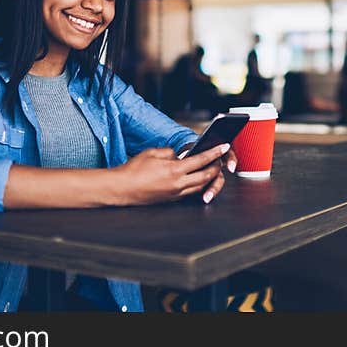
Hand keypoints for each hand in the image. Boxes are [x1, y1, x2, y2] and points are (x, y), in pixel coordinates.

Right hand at [112, 144, 230, 205]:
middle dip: (215, 167)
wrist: (122, 188)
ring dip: (208, 177)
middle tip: (220, 160)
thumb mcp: (153, 153)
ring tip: (211, 169)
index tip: (223, 147)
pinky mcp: (171, 199)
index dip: (215, 153)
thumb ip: (169, 152)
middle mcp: (178, 184)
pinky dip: (197, 185)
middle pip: (206, 176)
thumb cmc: (133, 170)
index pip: (201, 160)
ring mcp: (175, 193)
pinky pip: (190, 192)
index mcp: (174, 170)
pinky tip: (197, 179)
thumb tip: (178, 155)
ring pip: (200, 186)